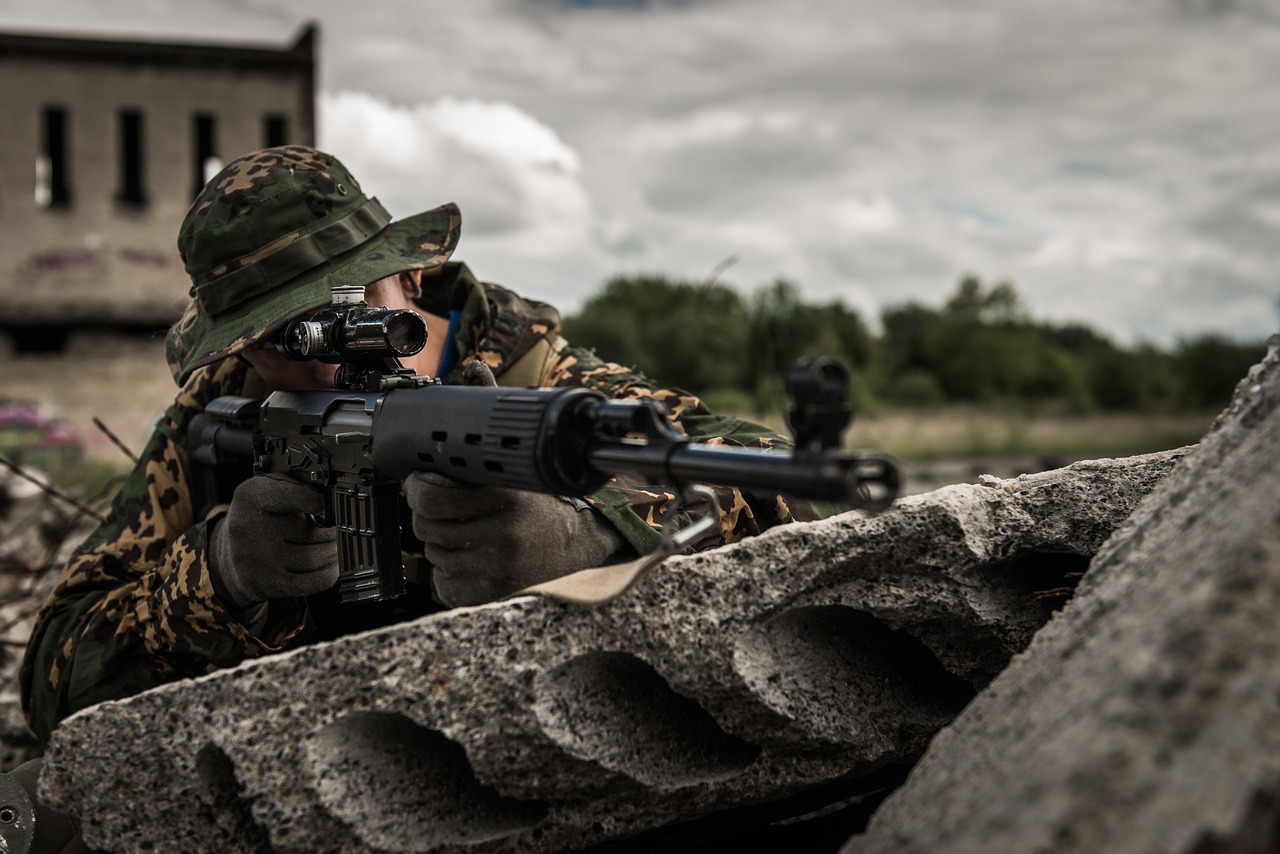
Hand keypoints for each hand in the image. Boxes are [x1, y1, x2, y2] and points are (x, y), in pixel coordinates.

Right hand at [208, 474, 338, 611]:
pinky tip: (330, 566)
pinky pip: (311, 582)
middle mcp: (250, 528)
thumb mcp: (266, 490)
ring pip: (314, 558)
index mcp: (252, 497)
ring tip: (335, 547)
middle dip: (332, 532)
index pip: (290, 495)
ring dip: (333, 553)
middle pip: (310, 531)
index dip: (317, 500)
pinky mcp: (267, 584)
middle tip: (338, 530)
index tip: (332, 505)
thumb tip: (331, 497)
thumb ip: (295, 487)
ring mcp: (257, 559)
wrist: (230, 557)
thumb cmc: (258, 518)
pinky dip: (328, 574)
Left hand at [404, 472, 628, 605]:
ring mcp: (498, 567)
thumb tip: (419, 482)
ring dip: (440, 544)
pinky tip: (470, 558)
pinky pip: (444, 583)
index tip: (420, 484)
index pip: (432, 498)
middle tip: (445, 511)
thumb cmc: (536, 506)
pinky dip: (448, 571)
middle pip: (426, 527)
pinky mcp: (493, 591)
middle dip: (427, 516)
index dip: (418, 489)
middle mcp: (503, 534)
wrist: (574, 543)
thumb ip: (469, 476)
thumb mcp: (510, 479)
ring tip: (467, 535)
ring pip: (434, 555)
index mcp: (506, 498)